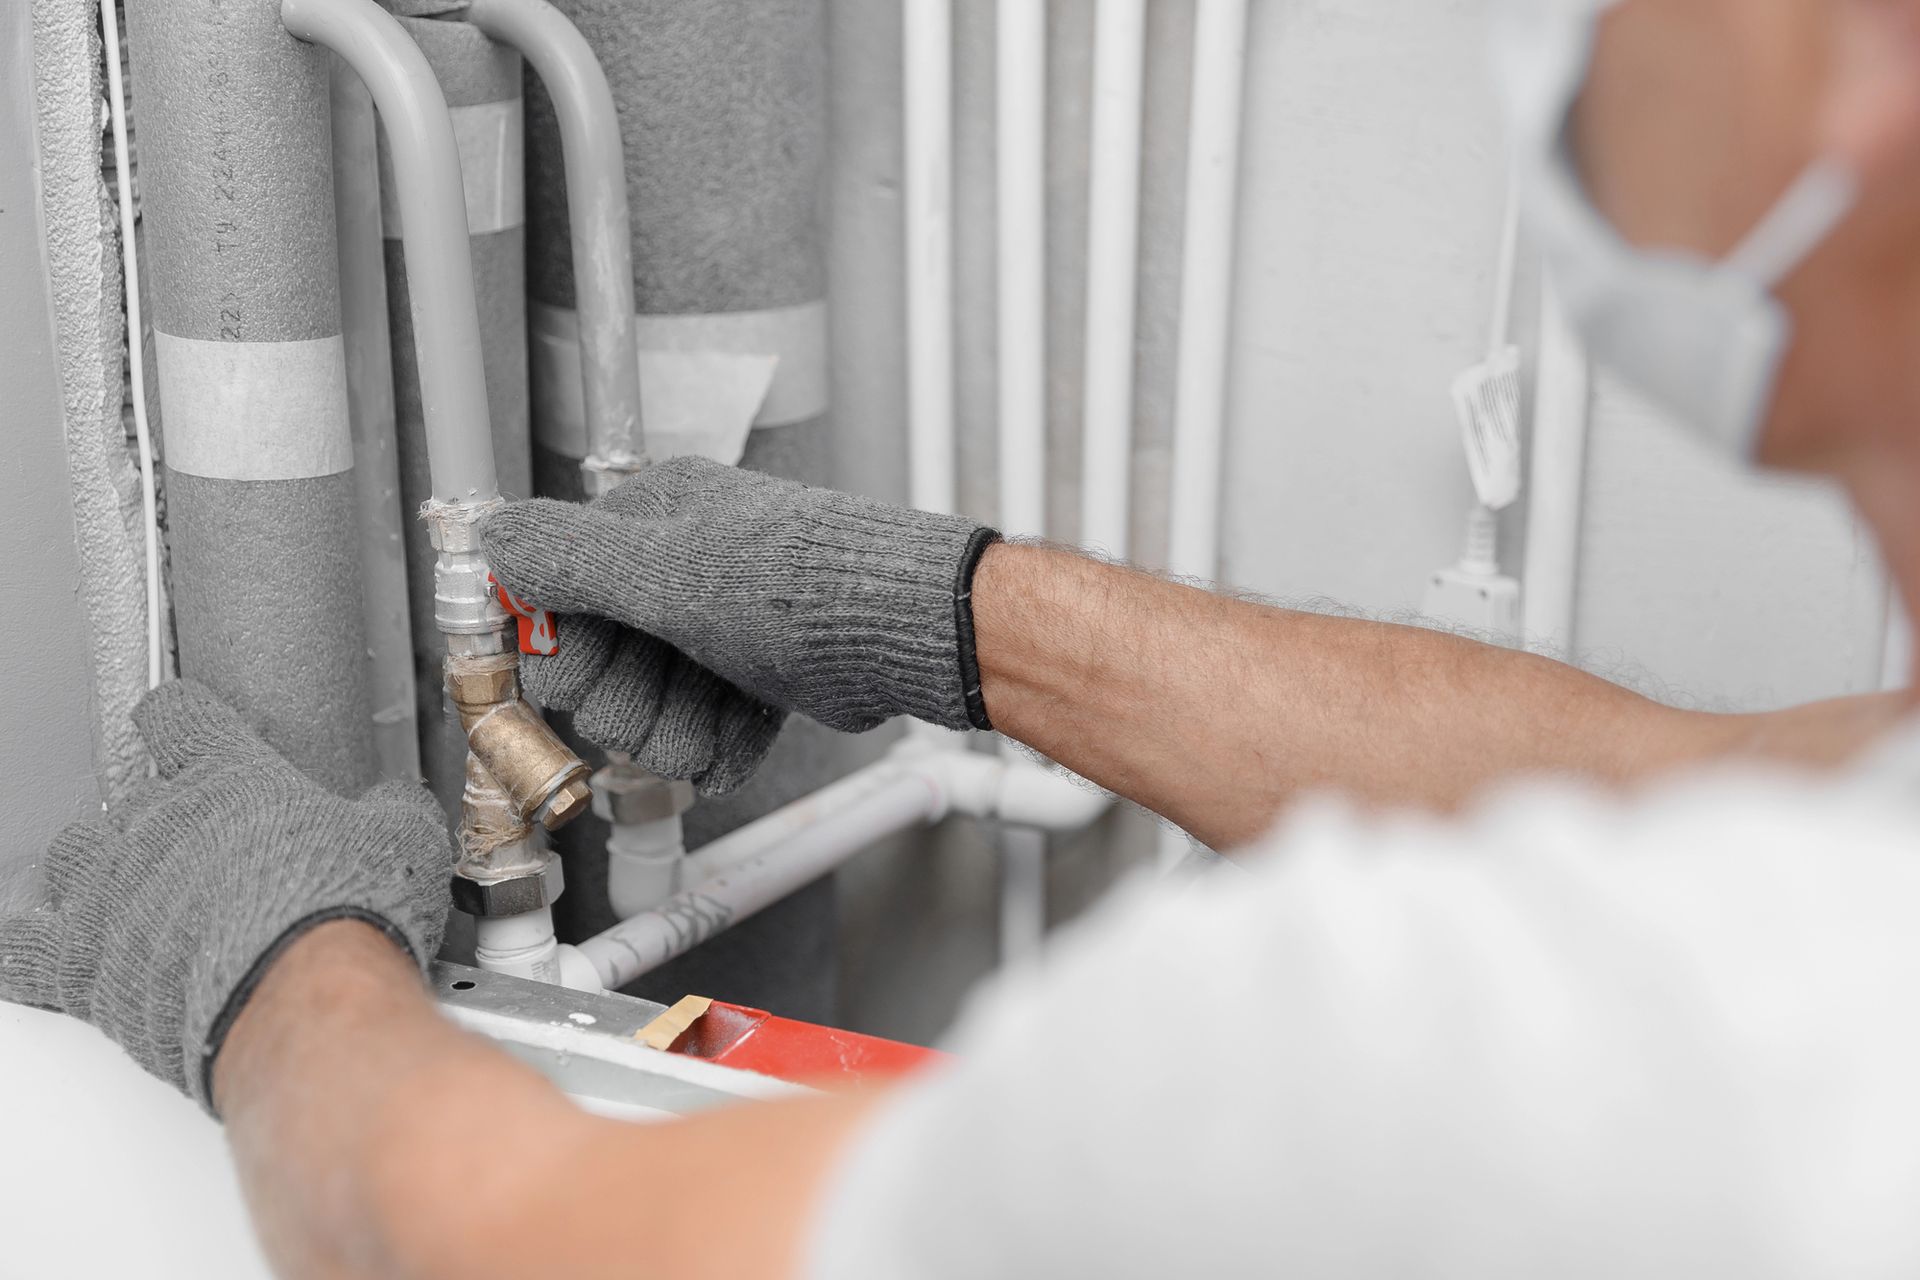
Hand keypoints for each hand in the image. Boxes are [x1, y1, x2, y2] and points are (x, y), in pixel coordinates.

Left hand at [0, 680, 453, 1111]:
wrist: (305, 1001)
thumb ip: (388, 808)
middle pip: (121, 799)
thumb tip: (397, 801)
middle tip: (200, 854)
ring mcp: (110, 893)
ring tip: (131, 897)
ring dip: (93, 875)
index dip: (183, 721)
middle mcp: (157, 824)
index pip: (178, 715)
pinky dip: (30, 947)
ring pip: (69, 861)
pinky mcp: (84, 967)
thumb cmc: (344, 917)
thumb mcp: (402, 839)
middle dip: (153, 824)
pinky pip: (23, 949)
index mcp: (227, 776)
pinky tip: (44, 949)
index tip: (190, 729)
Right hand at [479, 457, 998, 793]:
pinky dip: (720, 744)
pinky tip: (731, 748)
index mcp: (652, 522)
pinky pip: (712, 723)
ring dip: (676, 734)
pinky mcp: (762, 672)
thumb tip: (493, 538)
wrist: (900, 634)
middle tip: (658, 707)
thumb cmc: (796, 585)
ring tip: (705, 732)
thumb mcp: (662, 569)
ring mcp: (724, 623)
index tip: (577, 682)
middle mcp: (685, 566)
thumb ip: (568, 558)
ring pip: (660, 704)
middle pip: (608, 664)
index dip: (563, 654)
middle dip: (630, 705)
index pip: (560, 597)